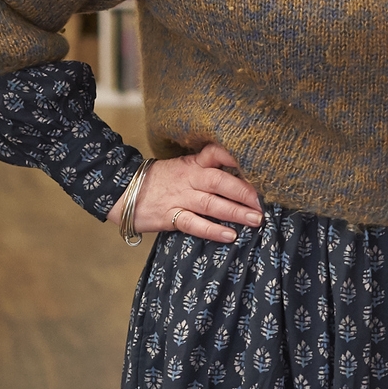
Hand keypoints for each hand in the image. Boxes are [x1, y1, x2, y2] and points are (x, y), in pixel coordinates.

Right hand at [106, 143, 263, 242]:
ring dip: (236, 212)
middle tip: (267, 201)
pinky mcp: (170, 216)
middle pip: (222, 181)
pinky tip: (230, 235)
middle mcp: (190, 179)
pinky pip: (194, 224)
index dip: (238, 157)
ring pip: (212, 203)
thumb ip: (207, 171)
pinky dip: (212, 230)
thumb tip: (242, 179)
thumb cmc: (159, 181)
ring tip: (257, 219)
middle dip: (246, 192)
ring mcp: (180, 198)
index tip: (261, 164)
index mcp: (193, 164)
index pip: (217, 153)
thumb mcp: (183, 168)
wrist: (120, 190)